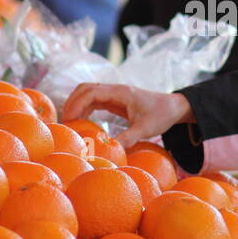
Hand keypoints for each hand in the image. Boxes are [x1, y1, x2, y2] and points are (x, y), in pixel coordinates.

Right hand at [61, 83, 194, 146]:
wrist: (173, 107)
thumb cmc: (161, 115)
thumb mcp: (145, 129)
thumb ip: (128, 138)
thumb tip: (109, 149)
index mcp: (121, 92)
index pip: (92, 92)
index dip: (77, 104)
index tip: (69, 119)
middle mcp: (115, 90)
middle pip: (85, 88)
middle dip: (72, 102)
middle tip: (64, 121)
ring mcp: (115, 94)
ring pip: (88, 93)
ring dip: (76, 104)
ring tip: (69, 123)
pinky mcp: (116, 100)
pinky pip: (95, 101)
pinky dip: (85, 109)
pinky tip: (81, 122)